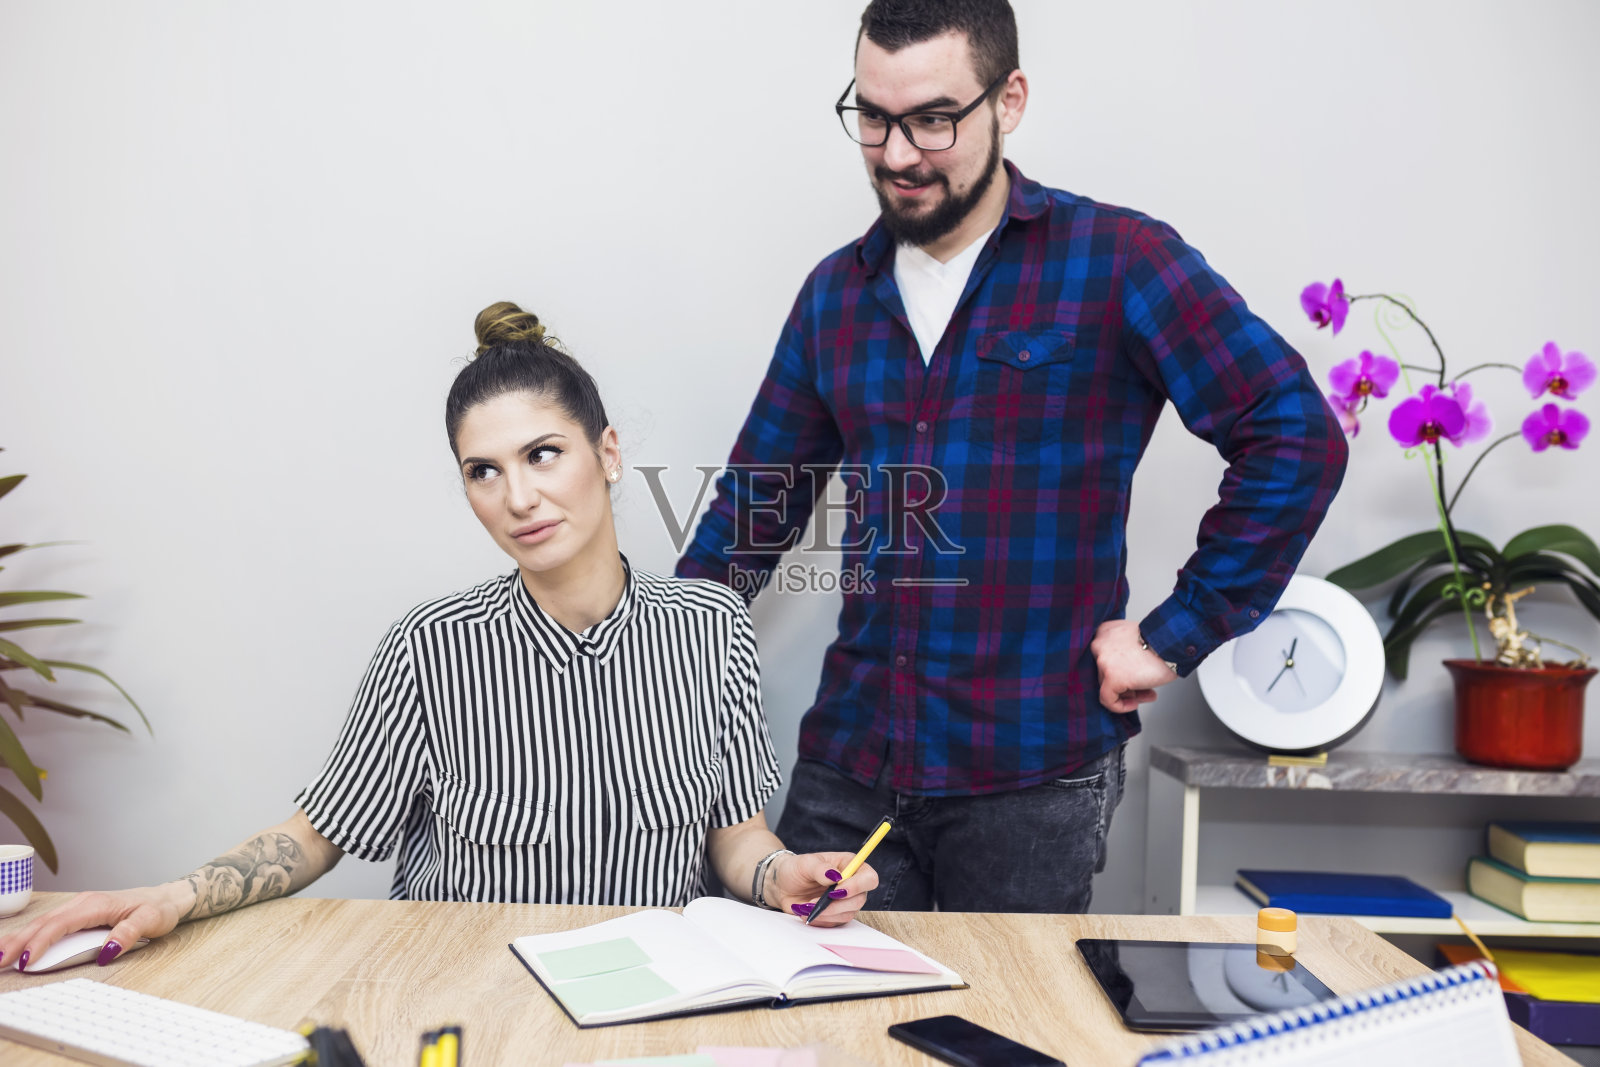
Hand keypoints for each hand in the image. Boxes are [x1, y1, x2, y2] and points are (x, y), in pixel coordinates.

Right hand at [0, 884, 187, 971]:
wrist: (165, 898)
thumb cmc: (157, 908)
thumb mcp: (150, 921)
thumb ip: (128, 934)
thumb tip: (107, 951)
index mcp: (95, 904)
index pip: (59, 925)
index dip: (40, 943)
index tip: (26, 961)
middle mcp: (82, 903)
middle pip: (42, 923)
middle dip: (18, 942)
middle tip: (1, 962)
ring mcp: (78, 908)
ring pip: (41, 923)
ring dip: (18, 939)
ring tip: (0, 955)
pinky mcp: (77, 915)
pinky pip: (48, 924)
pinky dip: (29, 935)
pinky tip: (17, 944)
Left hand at [766, 852, 876, 926]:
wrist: (782, 885)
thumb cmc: (796, 869)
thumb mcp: (805, 863)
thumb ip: (821, 869)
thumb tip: (835, 876)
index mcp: (849, 865)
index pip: (868, 878)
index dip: (858, 886)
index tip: (837, 891)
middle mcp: (851, 883)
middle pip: (860, 899)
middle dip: (836, 904)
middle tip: (815, 902)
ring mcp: (845, 901)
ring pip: (848, 914)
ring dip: (826, 913)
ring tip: (806, 906)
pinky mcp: (835, 915)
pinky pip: (835, 923)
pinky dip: (820, 920)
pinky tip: (806, 912)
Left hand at [1090, 619, 1179, 713]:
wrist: (1172, 644)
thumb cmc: (1162, 642)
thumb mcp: (1136, 643)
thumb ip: (1124, 656)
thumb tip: (1124, 676)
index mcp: (1105, 632)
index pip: (1105, 660)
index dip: (1122, 671)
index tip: (1135, 677)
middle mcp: (1099, 644)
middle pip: (1106, 674)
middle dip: (1126, 684)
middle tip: (1142, 689)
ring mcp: (1103, 661)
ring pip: (1107, 686)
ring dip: (1128, 695)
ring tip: (1144, 696)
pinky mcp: (1111, 677)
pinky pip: (1108, 699)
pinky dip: (1120, 706)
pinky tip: (1134, 703)